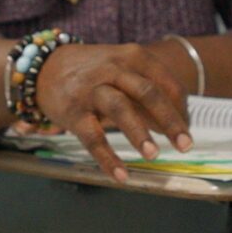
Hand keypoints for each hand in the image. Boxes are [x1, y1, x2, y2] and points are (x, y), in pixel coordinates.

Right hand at [34, 43, 193, 180]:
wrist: (45, 66)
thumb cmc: (96, 73)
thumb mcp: (124, 70)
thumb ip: (150, 95)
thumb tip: (180, 126)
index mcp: (134, 57)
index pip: (166, 83)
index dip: (181, 109)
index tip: (187, 131)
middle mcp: (114, 69)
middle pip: (147, 92)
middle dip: (169, 120)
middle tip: (186, 145)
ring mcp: (92, 89)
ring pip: (120, 108)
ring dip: (138, 133)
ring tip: (153, 156)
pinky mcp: (73, 111)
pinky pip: (92, 136)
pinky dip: (108, 157)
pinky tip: (121, 176)